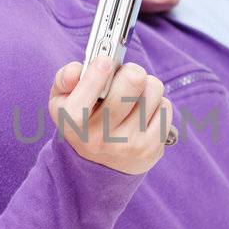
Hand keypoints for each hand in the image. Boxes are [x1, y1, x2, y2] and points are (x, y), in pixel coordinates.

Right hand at [48, 55, 175, 174]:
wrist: (98, 166)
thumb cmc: (82, 120)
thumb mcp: (62, 100)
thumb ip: (65, 78)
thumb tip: (77, 69)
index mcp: (73, 120)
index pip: (94, 84)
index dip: (102, 66)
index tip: (106, 62)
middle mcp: (99, 136)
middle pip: (134, 80)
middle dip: (131, 71)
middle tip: (126, 76)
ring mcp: (128, 144)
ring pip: (153, 89)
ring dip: (147, 87)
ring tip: (134, 97)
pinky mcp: (151, 148)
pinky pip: (165, 107)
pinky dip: (157, 104)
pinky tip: (144, 113)